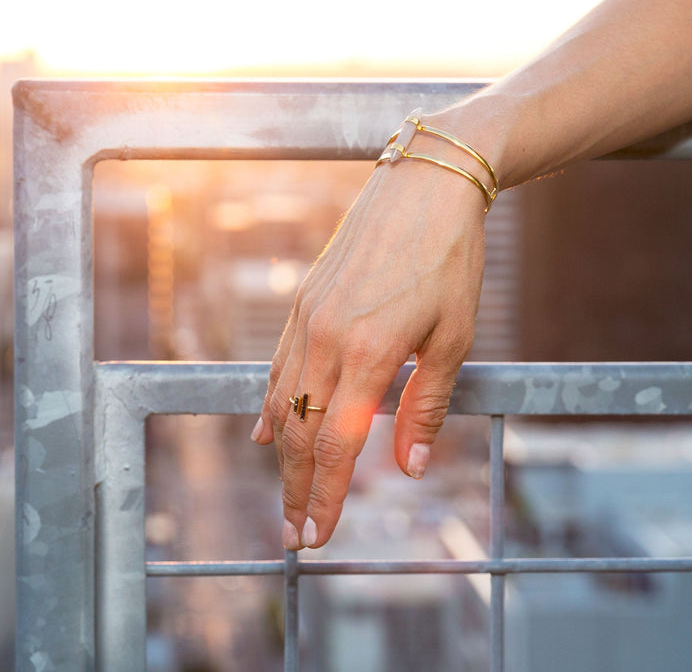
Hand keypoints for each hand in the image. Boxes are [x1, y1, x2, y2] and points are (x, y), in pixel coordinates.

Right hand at [251, 145, 486, 549]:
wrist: (425, 187)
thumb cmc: (450, 260)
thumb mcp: (454, 338)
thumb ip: (426, 406)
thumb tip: (410, 468)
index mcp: (368, 352)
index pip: (337, 445)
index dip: (326, 497)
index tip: (317, 536)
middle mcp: (326, 338)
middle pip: (301, 433)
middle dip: (298, 489)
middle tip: (293, 533)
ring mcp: (308, 317)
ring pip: (284, 402)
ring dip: (284, 455)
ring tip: (285, 491)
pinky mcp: (303, 301)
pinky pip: (279, 365)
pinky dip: (273, 405)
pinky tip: (269, 431)